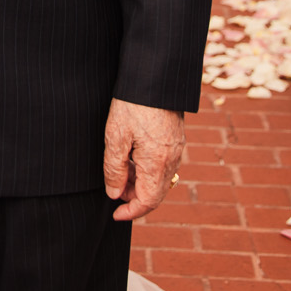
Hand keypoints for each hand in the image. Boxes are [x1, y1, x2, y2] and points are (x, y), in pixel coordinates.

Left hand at [103, 100, 184, 221]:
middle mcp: (172, 160)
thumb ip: (115, 169)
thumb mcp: (115, 137)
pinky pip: (164, 165)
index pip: (148, 201)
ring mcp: (176, 149)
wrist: (154, 76)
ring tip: (120, 170)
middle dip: (134, 198)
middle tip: (114, 190)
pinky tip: (133, 157)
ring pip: (160, 179)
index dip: (131, 212)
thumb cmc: (132, 105)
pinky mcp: (176, 139)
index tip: (116, 214)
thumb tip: (114, 193)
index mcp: (157, 163)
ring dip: (141, 183)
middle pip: (156, 193)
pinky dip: (148, 170)